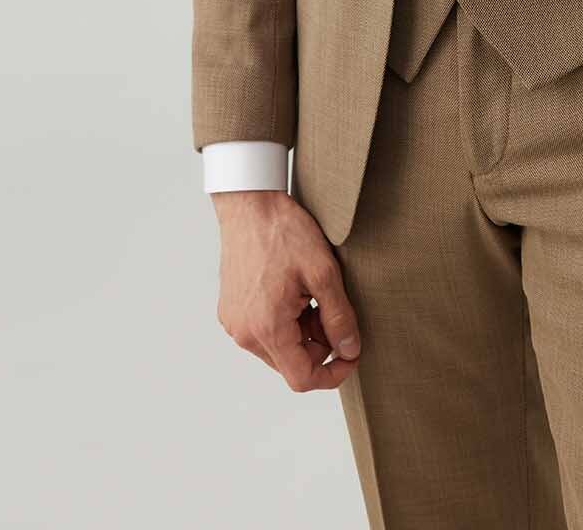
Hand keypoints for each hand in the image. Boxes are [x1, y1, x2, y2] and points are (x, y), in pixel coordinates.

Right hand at [212, 189, 361, 390]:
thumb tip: (350, 349)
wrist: (249, 203)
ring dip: (301, 333)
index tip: (351, 354)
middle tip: (333, 310)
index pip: (302, 379)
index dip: (333, 374)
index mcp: (267, 328)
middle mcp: (244, 333)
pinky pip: (262, 331)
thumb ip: (339, 317)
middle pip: (291, 364)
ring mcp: (234, 323)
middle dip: (319, 346)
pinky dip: (284, 321)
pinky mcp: (231, 311)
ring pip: (278, 348)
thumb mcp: (323, 272)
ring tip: (312, 294)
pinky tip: (293, 290)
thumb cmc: (284, 232)